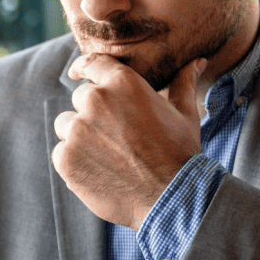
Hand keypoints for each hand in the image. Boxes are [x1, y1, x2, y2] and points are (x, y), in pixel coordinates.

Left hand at [52, 55, 205, 228]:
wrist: (172, 198)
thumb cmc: (181, 155)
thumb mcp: (185, 114)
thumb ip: (183, 83)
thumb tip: (198, 61)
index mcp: (123, 83)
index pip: (91, 63)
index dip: (82, 68)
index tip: (77, 74)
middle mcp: (96, 100)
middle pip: (80, 99)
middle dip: (93, 114)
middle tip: (116, 138)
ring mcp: (78, 130)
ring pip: (66, 125)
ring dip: (79, 137)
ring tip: (108, 157)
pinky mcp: (65, 158)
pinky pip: (61, 153)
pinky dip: (75, 162)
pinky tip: (100, 173)